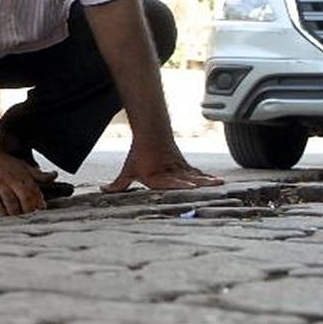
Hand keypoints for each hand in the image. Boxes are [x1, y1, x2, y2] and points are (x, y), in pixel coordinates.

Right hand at [0, 149, 57, 215]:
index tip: (41, 213)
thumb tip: (54, 176)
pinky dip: (2, 216)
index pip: (35, 193)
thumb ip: (38, 174)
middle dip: (29, 213)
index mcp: (23, 175)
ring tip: (19, 223)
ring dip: (17, 217)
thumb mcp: (22, 164)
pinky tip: (5, 220)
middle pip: (26, 201)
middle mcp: (12, 181)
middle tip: (31, 221)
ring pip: (12, 207)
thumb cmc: (2, 161)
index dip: (40, 205)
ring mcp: (0, 187)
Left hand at [102, 141, 223, 192]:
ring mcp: (178, 167)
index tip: (190, 185)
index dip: (179, 184)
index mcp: (155, 175)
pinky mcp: (184, 165)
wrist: (151, 133)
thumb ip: (119, 184)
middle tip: (211, 186)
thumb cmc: (139, 154)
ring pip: (194, 174)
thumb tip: (103, 190)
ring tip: (220, 183)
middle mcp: (169, 171)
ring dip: (207, 180)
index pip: (168, 181)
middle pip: (185, 177)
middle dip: (198, 183)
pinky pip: (197, 172)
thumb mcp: (128, 169)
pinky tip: (218, 181)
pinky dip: (207, 177)